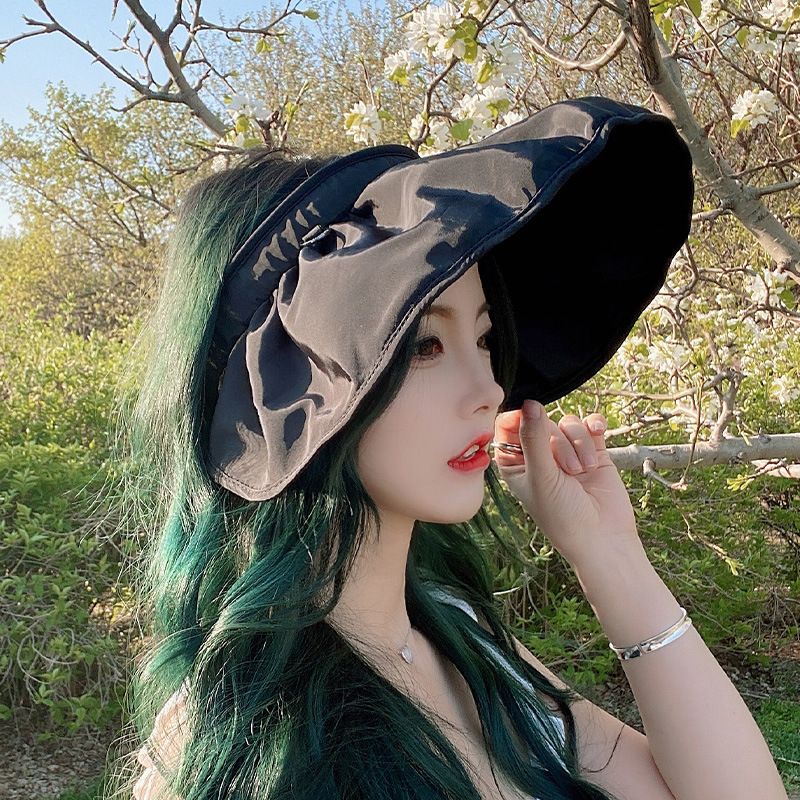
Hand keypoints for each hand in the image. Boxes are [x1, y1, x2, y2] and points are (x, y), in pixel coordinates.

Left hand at [493, 400, 640, 568]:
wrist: (603, 537)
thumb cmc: (563, 516)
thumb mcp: (542, 476)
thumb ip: (534, 438)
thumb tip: (529, 403)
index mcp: (514, 462)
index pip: (508, 425)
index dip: (520, 419)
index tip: (532, 425)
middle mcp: (538, 455)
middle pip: (542, 422)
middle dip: (557, 442)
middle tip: (567, 470)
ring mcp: (566, 451)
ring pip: (567, 423)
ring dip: (578, 443)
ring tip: (582, 471)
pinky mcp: (591, 450)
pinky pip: (590, 424)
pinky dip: (594, 427)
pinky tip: (598, 433)